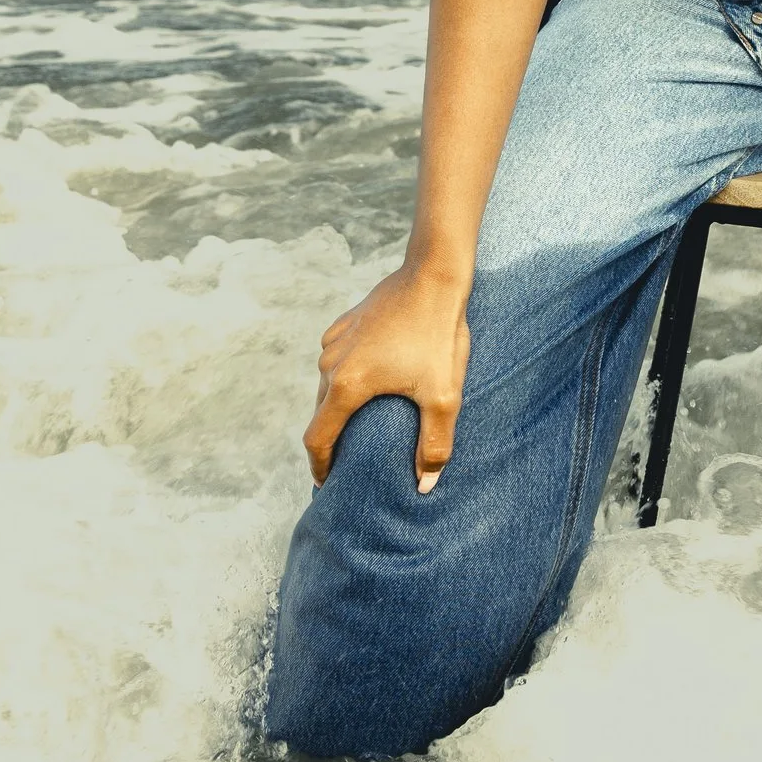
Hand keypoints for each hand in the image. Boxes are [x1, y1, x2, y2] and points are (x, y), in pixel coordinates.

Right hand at [305, 264, 471, 489]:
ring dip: (340, 407)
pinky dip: (347, 379)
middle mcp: (331, 363)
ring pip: (328, 385)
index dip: (319, 467)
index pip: (317, 439)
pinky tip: (372, 383)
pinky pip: (338, 361)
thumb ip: (433, 446)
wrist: (434, 274)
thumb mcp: (444, 396)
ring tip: (360, 425)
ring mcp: (335, 341)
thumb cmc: (439, 335)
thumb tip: (424, 487)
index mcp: (347, 385)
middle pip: (321, 413)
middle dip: (332, 440)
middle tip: (348, 463)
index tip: (326, 486)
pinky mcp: (345, 324)